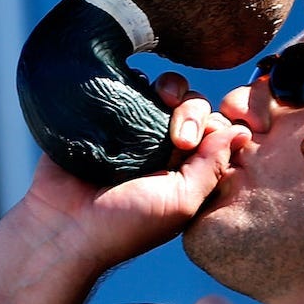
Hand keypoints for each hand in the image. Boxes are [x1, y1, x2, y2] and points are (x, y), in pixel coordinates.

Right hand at [23, 73, 251, 269]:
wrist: (61, 225)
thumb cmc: (123, 225)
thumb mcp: (180, 202)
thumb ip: (211, 167)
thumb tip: (241, 131)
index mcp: (187, 170)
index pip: (217, 131)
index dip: (217, 126)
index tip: (196, 143)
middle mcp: (164, 148)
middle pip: (196, 106)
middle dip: (194, 111)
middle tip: (177, 138)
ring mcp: (133, 130)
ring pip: (166, 90)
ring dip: (171, 89)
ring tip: (160, 101)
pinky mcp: (105, 114)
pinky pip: (128, 83)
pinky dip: (136, 78)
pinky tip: (134, 85)